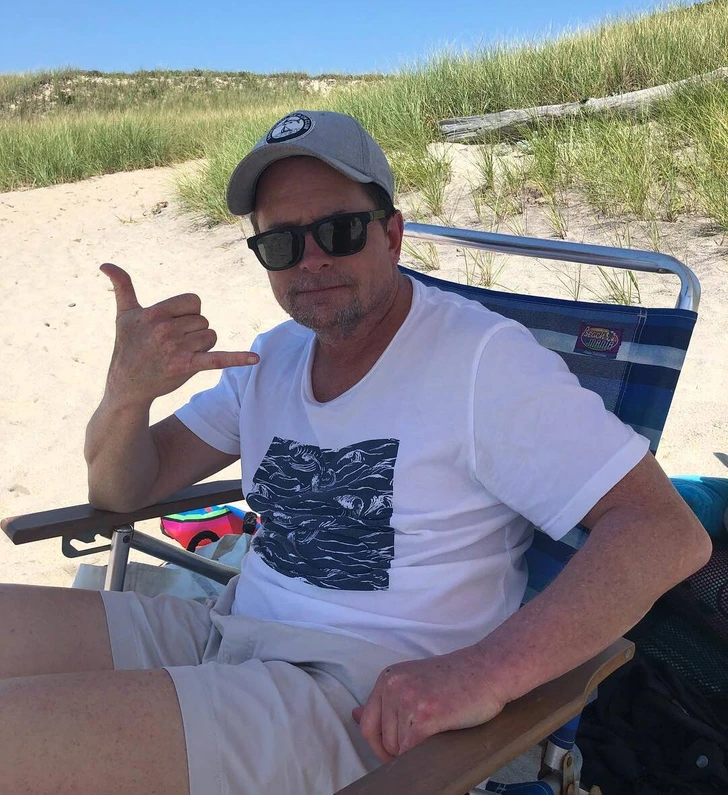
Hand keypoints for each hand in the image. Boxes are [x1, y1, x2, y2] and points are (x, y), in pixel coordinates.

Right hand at [101, 263, 258, 403]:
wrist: (126, 385)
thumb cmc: (128, 346)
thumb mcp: (124, 314)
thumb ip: (122, 286)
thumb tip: (105, 264)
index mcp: (155, 313)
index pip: (194, 301)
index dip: (189, 312)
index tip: (174, 323)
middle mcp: (167, 329)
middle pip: (203, 321)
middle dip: (193, 331)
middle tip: (172, 343)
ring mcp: (177, 349)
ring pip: (211, 337)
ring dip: (201, 346)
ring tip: (179, 354)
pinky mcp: (187, 367)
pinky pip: (218, 359)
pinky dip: (238, 359)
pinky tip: (255, 360)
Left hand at [352, 646, 507, 762]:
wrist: (488, 670)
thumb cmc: (456, 680)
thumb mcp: (413, 680)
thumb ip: (385, 700)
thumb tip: (354, 715)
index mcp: (388, 678)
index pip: (367, 723)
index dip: (380, 744)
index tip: (396, 750)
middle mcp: (393, 687)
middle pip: (382, 740)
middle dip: (400, 750)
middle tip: (424, 743)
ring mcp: (408, 701)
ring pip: (397, 749)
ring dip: (415, 752)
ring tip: (436, 735)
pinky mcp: (425, 717)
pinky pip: (412, 752)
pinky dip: (424, 756)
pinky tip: (439, 741)